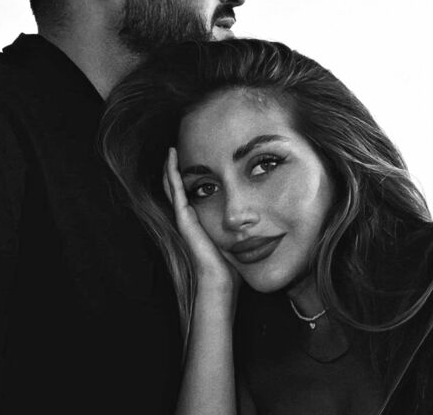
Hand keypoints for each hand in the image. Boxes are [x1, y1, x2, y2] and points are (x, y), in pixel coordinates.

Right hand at [163, 148, 239, 292]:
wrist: (220, 283)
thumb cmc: (231, 267)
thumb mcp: (237, 240)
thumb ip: (242, 229)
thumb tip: (261, 220)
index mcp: (200, 222)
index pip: (191, 195)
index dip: (191, 178)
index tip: (196, 160)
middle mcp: (189, 219)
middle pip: (178, 189)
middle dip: (176, 170)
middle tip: (176, 150)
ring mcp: (184, 219)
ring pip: (173, 188)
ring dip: (170, 168)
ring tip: (170, 150)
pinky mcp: (184, 220)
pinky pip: (176, 191)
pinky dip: (172, 174)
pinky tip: (172, 159)